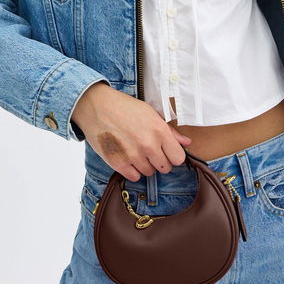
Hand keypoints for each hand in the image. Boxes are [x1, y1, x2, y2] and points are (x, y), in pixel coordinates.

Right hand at [72, 82, 192, 180]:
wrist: (96, 106)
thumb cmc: (124, 107)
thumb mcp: (150, 113)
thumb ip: (170, 131)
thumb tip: (187, 143)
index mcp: (159, 131)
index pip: (178, 158)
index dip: (173, 155)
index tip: (166, 151)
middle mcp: (148, 145)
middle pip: (165, 168)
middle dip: (160, 160)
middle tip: (149, 149)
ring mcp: (133, 155)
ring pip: (149, 173)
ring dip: (145, 164)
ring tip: (135, 150)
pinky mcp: (118, 163)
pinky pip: (134, 177)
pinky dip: (132, 170)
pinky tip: (127, 156)